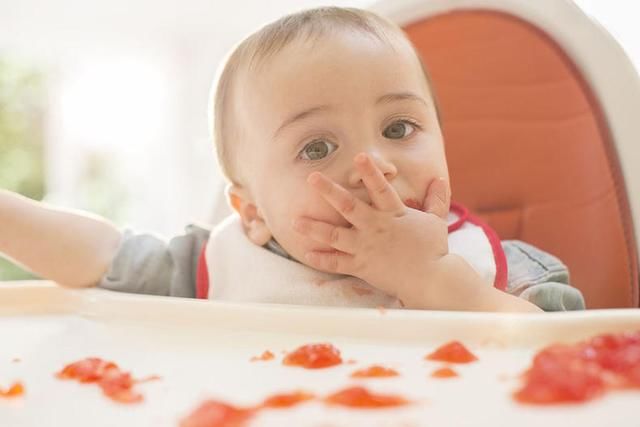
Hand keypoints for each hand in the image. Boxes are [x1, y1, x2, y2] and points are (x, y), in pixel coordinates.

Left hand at [292, 152, 449, 301]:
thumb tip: (440, 180)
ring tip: (295, 221)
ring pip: (335, 235)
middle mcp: (376, 228)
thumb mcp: (436, 222)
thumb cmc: (434, 251)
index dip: (370, 172)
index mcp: (394, 214)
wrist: (430, 280)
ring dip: (314, 228)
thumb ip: (436, 200)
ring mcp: (366, 247)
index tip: (359, 156)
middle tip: (312, 178)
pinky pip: (337, 263)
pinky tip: (307, 253)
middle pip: (348, 206)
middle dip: (328, 191)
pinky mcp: (362, 267)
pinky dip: (322, 260)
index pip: (380, 188)